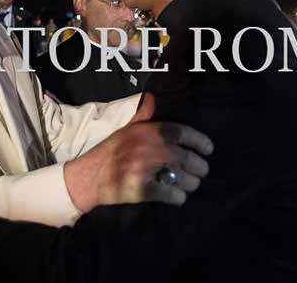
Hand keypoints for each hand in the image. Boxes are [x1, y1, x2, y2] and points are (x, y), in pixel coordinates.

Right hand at [64, 95, 212, 211]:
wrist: (87, 176)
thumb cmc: (109, 152)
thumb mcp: (126, 128)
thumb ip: (142, 115)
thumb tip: (151, 97)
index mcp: (147, 131)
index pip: (182, 132)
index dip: (200, 141)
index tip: (209, 150)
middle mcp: (149, 148)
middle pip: (188, 158)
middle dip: (200, 168)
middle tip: (200, 172)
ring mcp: (146, 169)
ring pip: (183, 178)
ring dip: (191, 184)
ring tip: (189, 185)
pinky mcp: (142, 189)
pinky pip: (171, 194)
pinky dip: (178, 197)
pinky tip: (177, 197)